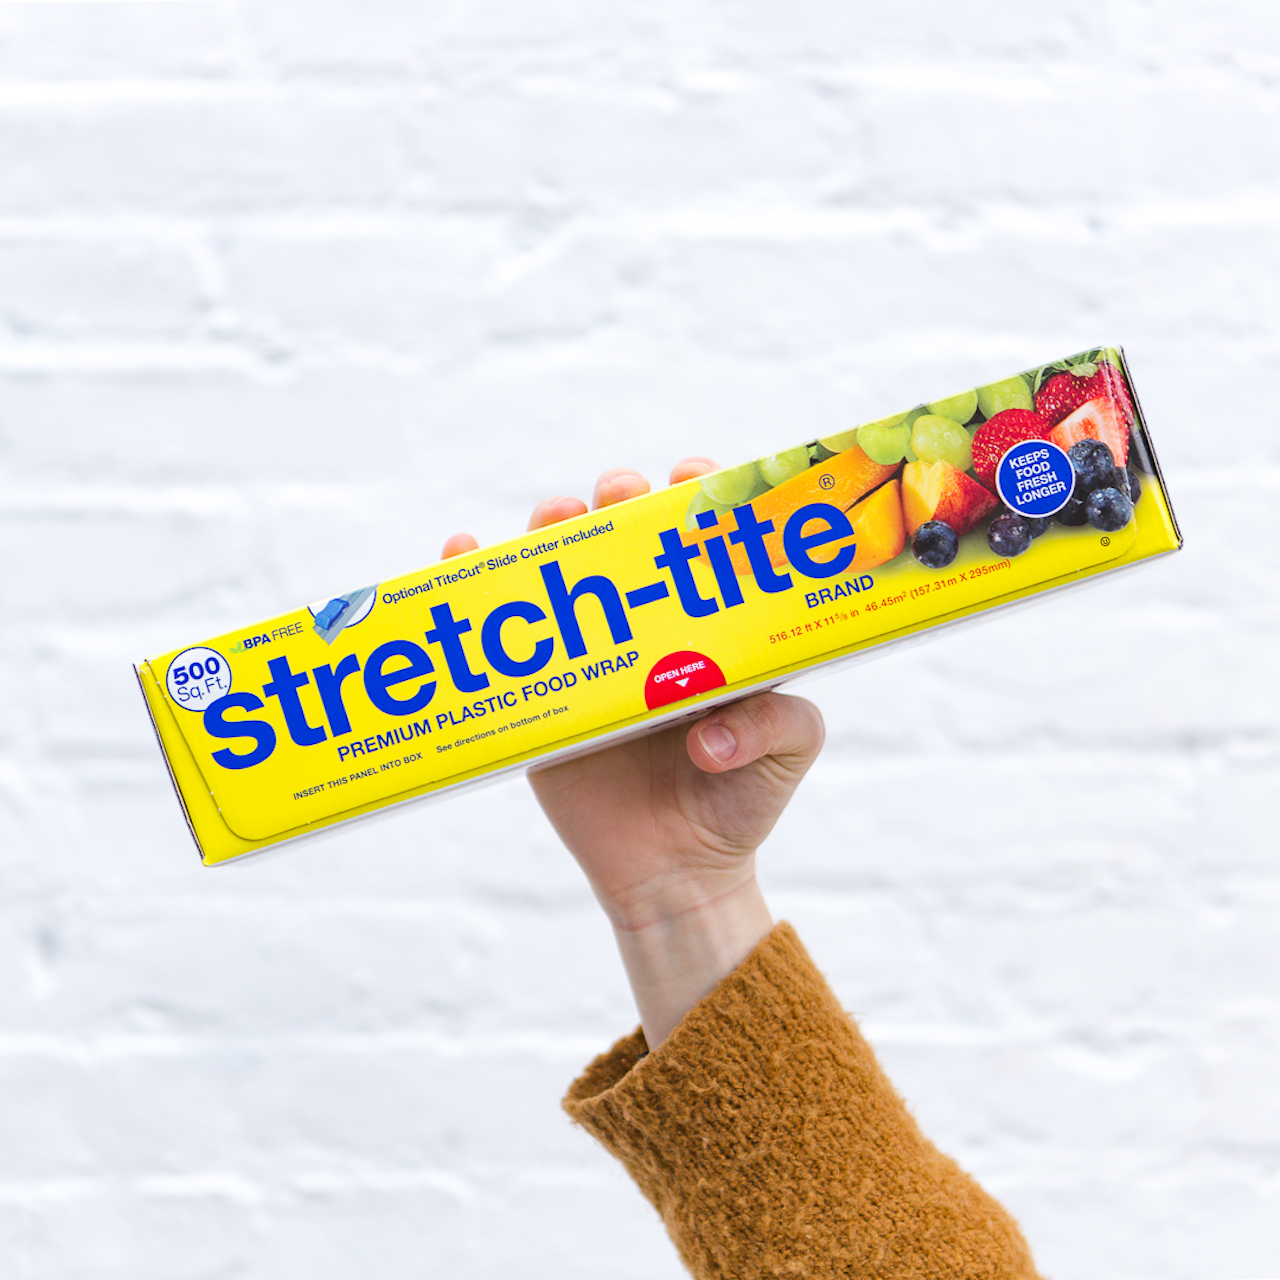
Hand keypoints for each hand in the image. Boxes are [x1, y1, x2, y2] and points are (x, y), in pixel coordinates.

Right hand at [441, 461, 825, 1044]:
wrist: (674, 877)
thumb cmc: (739, 806)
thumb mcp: (785, 756)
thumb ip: (778, 727)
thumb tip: (710, 732)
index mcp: (712, 630)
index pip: (702, 545)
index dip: (697, 500)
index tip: (691, 480)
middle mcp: (649, 631)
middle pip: (626, 542)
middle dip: (621, 499)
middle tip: (620, 497)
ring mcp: (591, 658)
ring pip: (564, 572)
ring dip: (555, 527)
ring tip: (557, 517)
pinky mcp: (543, 696)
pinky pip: (505, 636)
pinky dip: (477, 584)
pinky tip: (464, 551)